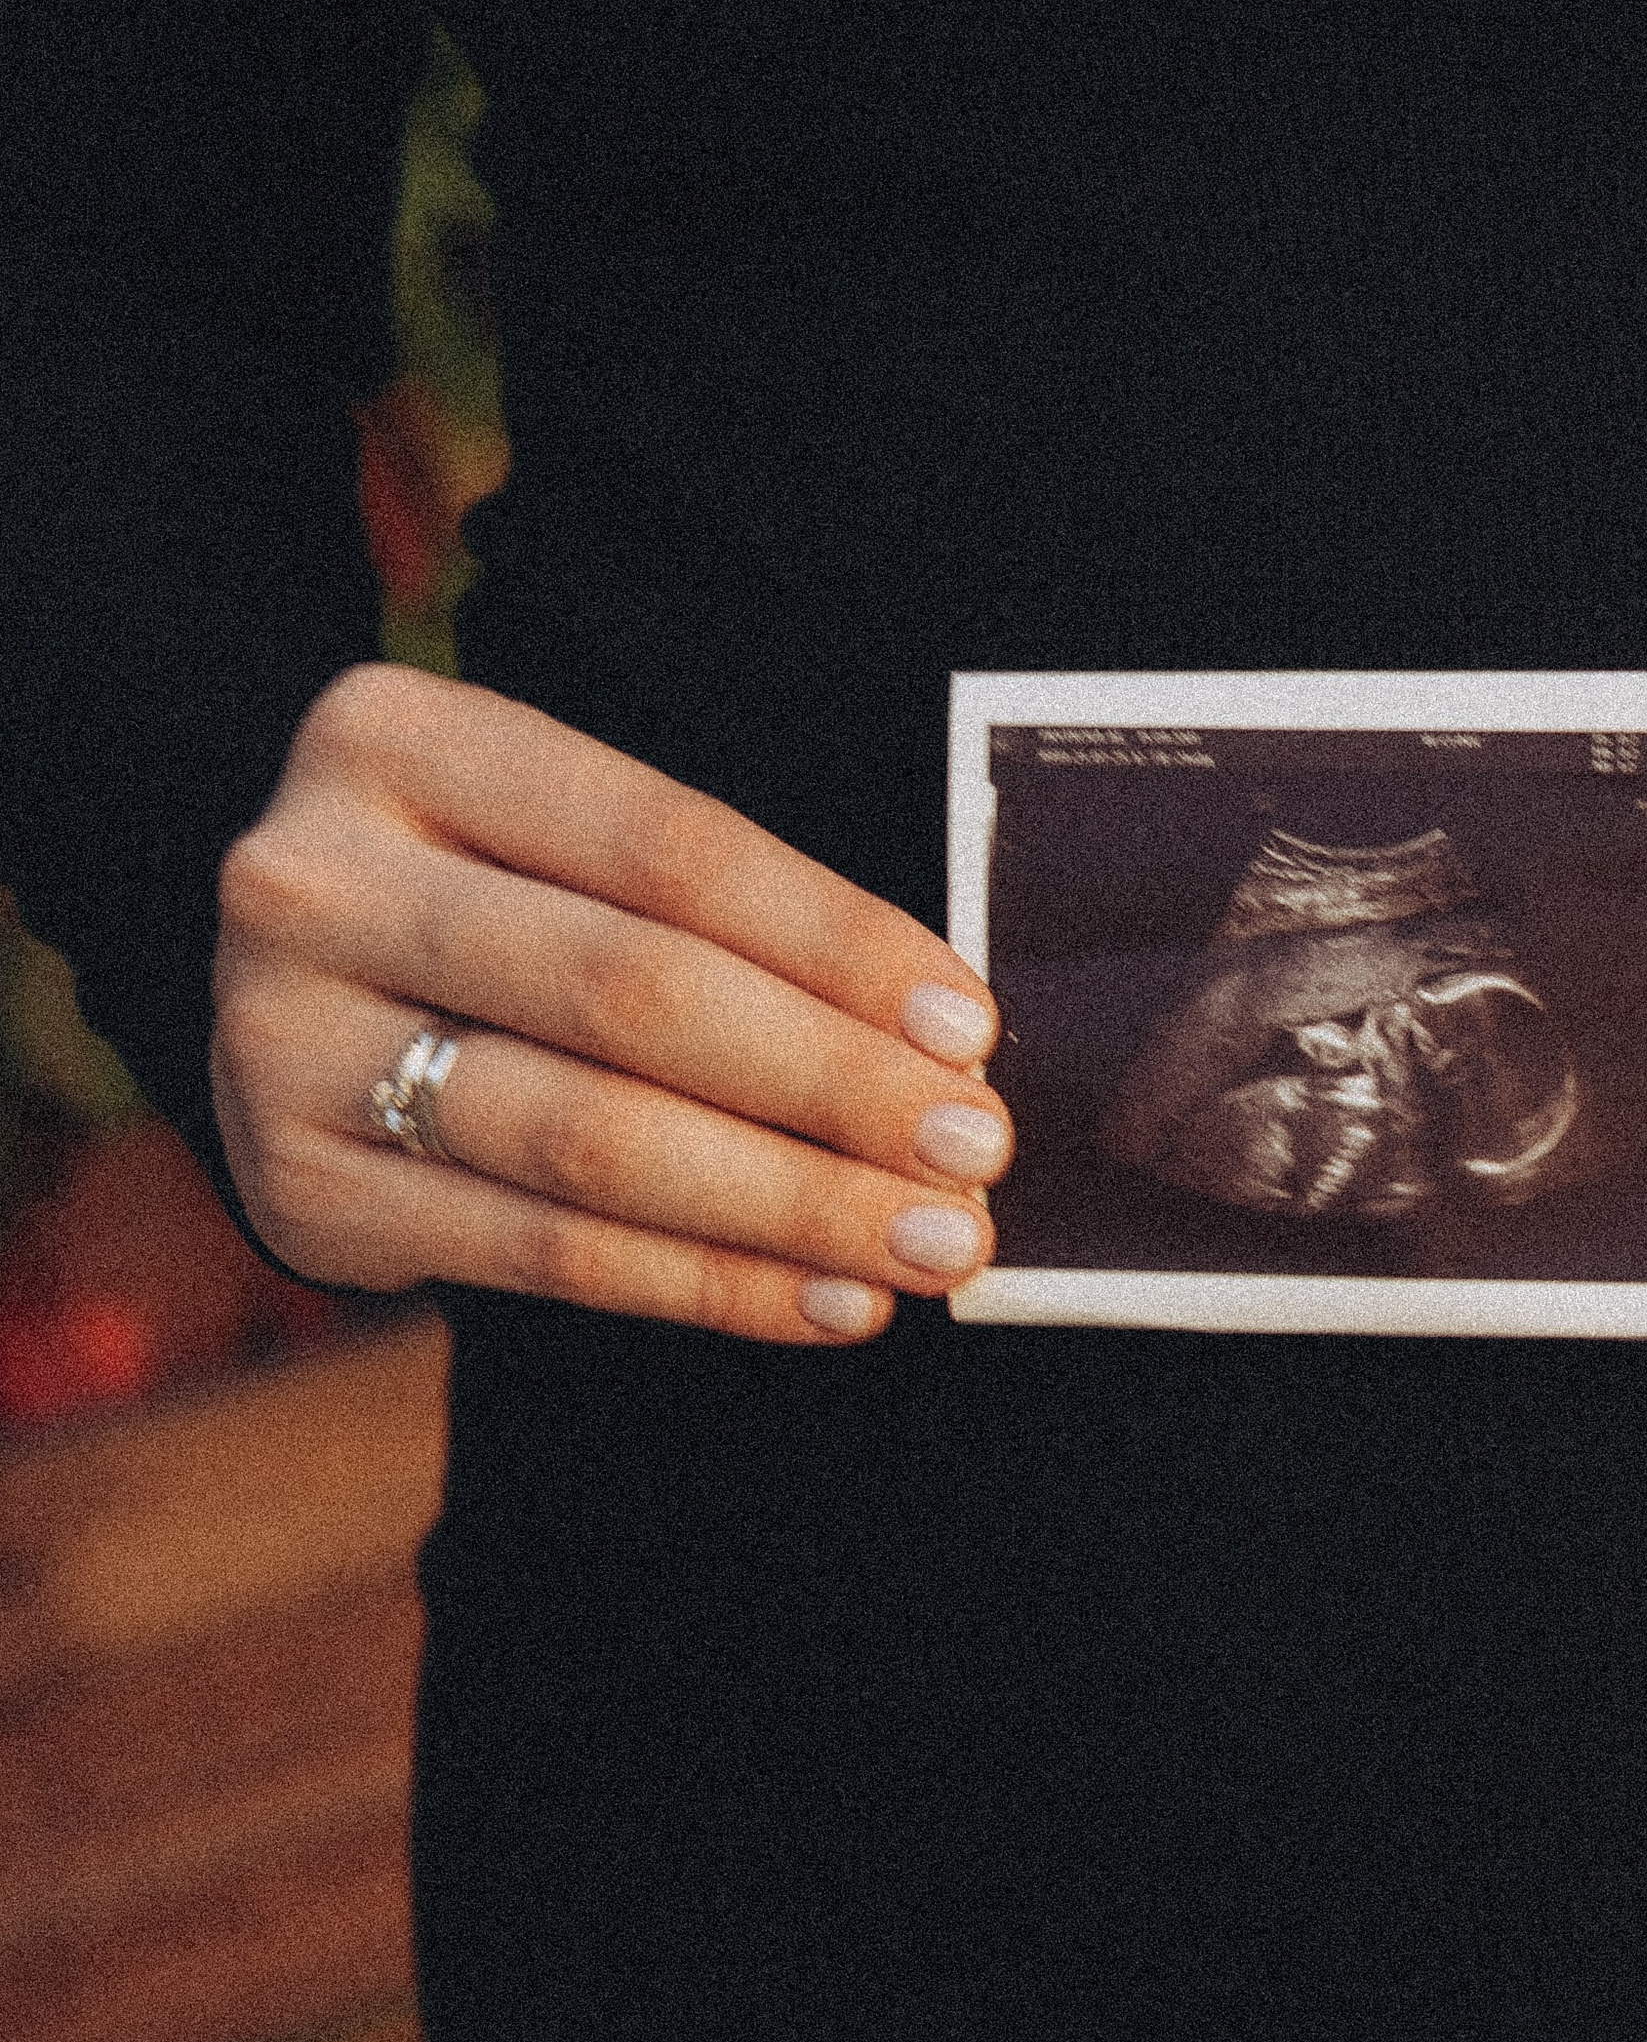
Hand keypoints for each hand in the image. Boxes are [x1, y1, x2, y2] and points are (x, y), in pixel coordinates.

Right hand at [211, 666, 1009, 1339]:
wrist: (290, 999)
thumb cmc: (498, 905)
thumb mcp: (566, 843)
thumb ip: (719, 913)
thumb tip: (944, 1043)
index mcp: (400, 740)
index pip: (668, 848)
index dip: (835, 944)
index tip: (971, 1027)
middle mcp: (313, 879)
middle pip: (631, 995)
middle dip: (831, 1085)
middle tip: (972, 1152)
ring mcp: (279, 1039)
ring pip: (588, 1140)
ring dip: (788, 1205)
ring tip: (927, 1244)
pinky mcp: (296, 1189)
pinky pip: (542, 1254)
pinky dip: (706, 1285)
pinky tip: (825, 1301)